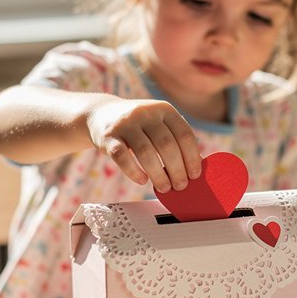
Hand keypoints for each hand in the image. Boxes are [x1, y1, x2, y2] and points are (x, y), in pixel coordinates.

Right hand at [87, 96, 201, 191]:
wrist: (100, 114)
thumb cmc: (138, 126)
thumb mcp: (159, 125)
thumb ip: (176, 141)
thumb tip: (196, 168)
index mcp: (164, 110)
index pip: (184, 134)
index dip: (192, 157)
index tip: (195, 175)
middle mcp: (146, 113)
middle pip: (166, 144)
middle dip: (177, 169)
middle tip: (181, 186)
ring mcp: (125, 123)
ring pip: (145, 152)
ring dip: (158, 174)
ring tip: (164, 188)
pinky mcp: (108, 136)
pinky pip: (121, 156)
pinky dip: (134, 172)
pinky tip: (142, 180)